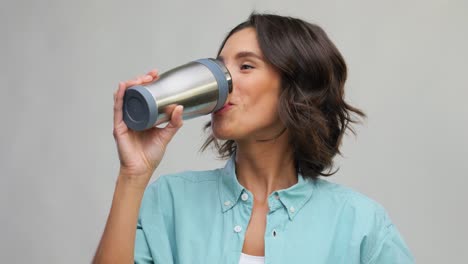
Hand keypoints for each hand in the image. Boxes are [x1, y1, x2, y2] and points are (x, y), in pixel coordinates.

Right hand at [112, 69, 183, 186]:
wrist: (142, 169)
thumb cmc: (151, 154)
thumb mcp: (166, 135)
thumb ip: (174, 123)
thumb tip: (180, 107)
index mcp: (143, 116)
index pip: (144, 95)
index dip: (149, 83)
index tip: (157, 75)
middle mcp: (132, 115)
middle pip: (133, 93)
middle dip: (141, 80)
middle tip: (151, 76)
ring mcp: (124, 120)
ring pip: (124, 97)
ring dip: (131, 84)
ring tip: (140, 79)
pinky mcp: (119, 126)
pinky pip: (118, 109)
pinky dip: (119, 96)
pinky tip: (122, 87)